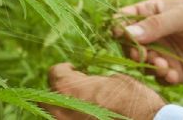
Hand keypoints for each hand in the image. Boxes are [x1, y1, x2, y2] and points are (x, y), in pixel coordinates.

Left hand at [45, 63, 164, 119]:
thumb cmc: (134, 100)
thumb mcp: (114, 80)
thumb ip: (92, 80)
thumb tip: (84, 80)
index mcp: (69, 89)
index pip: (55, 72)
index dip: (67, 69)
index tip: (77, 70)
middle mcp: (61, 111)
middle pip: (47, 96)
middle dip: (62, 89)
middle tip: (79, 86)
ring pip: (56, 113)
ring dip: (67, 105)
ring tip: (87, 102)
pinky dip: (75, 116)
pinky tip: (90, 114)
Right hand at [114, 0, 182, 84]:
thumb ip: (157, 25)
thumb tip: (126, 33)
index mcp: (154, 13)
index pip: (126, 18)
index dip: (119, 26)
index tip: (118, 34)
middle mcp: (156, 34)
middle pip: (130, 45)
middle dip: (133, 51)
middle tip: (142, 55)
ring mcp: (165, 53)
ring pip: (143, 63)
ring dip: (149, 66)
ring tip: (164, 66)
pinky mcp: (176, 70)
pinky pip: (160, 78)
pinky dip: (163, 78)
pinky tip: (174, 75)